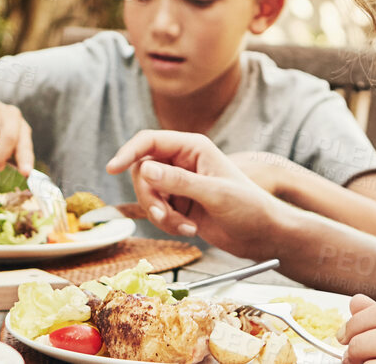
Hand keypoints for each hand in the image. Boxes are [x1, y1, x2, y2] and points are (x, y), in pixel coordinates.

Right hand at [104, 131, 287, 257]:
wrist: (263, 235)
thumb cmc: (250, 207)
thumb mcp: (214, 193)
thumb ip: (179, 182)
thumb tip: (145, 170)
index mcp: (193, 147)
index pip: (150, 141)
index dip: (128, 152)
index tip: (112, 168)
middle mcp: (183, 162)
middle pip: (142, 171)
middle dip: (149, 197)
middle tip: (162, 215)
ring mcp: (180, 184)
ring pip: (148, 195)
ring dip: (161, 215)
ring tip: (185, 226)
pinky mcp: (179, 204)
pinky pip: (157, 211)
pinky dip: (167, 224)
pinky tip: (190, 229)